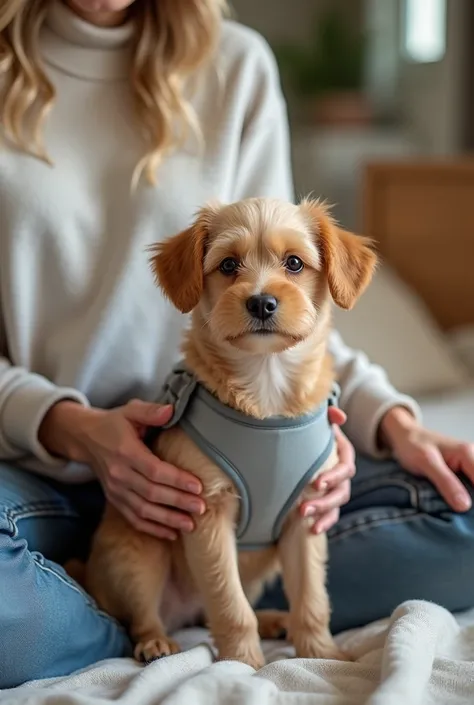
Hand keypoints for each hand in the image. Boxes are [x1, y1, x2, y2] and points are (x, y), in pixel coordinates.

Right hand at [39, 399, 205, 538]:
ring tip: (190, 525)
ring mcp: (115, 490)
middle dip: (178, 502)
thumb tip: (171, 410)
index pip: (154, 470)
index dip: (176, 480)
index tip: (197, 486)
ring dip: (167, 520)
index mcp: (126, 452)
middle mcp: (119, 474)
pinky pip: (133, 519)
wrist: (85, 438)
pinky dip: (152, 529)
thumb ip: (151, 411)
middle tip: (201, 508)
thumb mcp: (131, 411)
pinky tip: (171, 533)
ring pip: (143, 510)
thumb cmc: (114, 423)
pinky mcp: (114, 500)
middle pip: (151, 493)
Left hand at [300, 407, 355, 533]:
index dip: (334, 477)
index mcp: (343, 455)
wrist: (305, 442)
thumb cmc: (313, 431)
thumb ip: (328, 415)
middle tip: (304, 508)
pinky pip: (330, 516)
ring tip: (306, 520)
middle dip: (324, 502)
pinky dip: (323, 523)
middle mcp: (342, 475)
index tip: (317, 484)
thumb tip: (338, 416)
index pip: (345, 468)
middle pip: (341, 492)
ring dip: (323, 515)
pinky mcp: (327, 502)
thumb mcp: (320, 421)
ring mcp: (336, 490)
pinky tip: (312, 530)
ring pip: (336, 507)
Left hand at [380, 407, 473, 512]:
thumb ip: (445, 482)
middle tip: (460, 520)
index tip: (466, 518)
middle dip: (471, 505)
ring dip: (468, 503)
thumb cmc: (413, 445)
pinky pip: (468, 489)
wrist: (404, 435)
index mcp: (467, 454)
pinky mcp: (463, 474)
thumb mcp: (425, 462)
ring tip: (457, 518)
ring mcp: (469, 467)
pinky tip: (453, 510)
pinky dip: (463, 500)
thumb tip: (465, 506)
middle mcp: (473, 459)